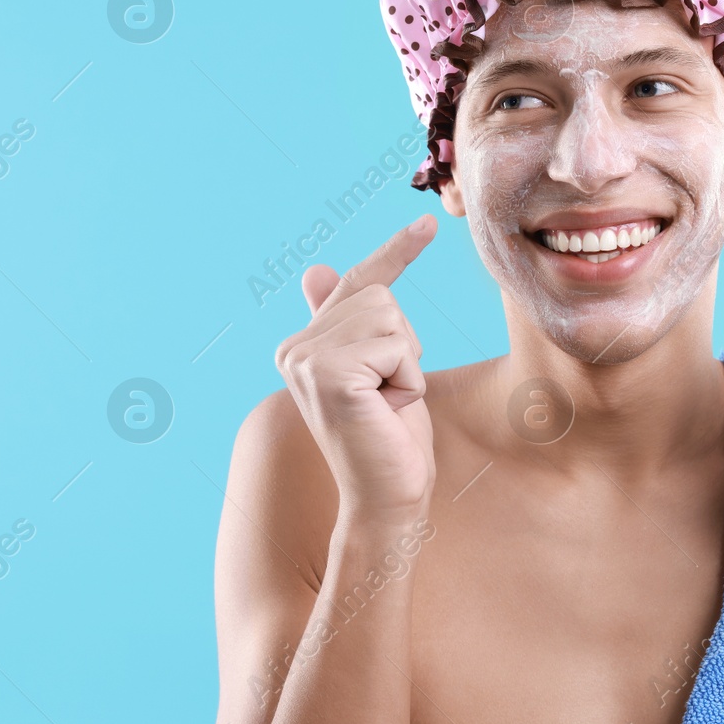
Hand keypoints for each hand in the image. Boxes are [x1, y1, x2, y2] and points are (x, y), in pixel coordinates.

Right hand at [273, 214, 438, 519]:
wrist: (388, 502)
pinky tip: (386, 412)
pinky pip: (396, 345)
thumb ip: (346, 323)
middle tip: (388, 397)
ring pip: (391, 317)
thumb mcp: (375, 370)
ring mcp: (306, 360)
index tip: (429, 222)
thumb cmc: (388, 440)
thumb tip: (315, 268)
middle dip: (404, 347)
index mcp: (301, 344)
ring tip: (386, 405)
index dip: (396, 252)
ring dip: (407, 365)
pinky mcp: (331, 375)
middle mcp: (294, 348)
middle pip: (381, 297)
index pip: (356, 283)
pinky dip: (407, 380)